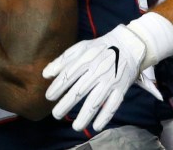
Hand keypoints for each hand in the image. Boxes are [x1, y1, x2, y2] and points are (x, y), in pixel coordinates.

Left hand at [42, 24, 161, 131]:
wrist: (127, 45)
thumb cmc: (99, 48)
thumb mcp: (80, 48)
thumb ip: (62, 60)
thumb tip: (45, 74)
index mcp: (86, 59)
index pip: (69, 74)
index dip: (58, 86)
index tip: (49, 97)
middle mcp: (98, 71)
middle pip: (80, 90)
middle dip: (67, 104)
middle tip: (56, 114)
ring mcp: (110, 80)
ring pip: (96, 100)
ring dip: (85, 115)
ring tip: (76, 127)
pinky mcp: (121, 88)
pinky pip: (113, 104)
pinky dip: (105, 116)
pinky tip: (96, 126)